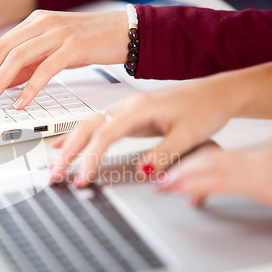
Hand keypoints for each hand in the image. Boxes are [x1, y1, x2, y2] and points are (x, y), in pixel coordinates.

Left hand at [0, 10, 127, 108]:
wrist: (125, 32)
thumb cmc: (92, 41)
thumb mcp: (55, 50)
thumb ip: (31, 63)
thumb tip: (7, 82)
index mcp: (35, 22)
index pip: (0, 45)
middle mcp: (43, 23)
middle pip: (3, 50)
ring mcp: (58, 33)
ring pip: (19, 57)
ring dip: (1, 83)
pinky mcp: (73, 46)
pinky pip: (45, 68)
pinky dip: (30, 87)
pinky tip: (22, 102)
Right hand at [49, 74, 243, 186]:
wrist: (216, 93)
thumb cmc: (205, 108)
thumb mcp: (188, 135)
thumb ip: (162, 155)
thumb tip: (141, 172)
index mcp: (139, 108)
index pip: (105, 135)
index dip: (90, 158)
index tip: (82, 177)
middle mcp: (127, 105)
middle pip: (88, 128)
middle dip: (69, 152)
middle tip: (55, 174)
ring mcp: (125, 108)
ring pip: (88, 125)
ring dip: (70, 145)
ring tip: (55, 164)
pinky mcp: (128, 114)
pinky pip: (97, 124)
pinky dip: (79, 136)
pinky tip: (66, 143)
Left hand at [158, 146, 271, 216]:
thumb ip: (258, 181)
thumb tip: (241, 187)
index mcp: (261, 158)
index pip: (219, 158)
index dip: (194, 165)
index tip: (176, 173)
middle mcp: (257, 159)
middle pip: (210, 160)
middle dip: (182, 170)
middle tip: (161, 179)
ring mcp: (260, 169)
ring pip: (212, 168)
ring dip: (183, 178)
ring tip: (164, 185)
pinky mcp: (264, 182)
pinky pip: (225, 182)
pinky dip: (200, 185)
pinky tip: (185, 192)